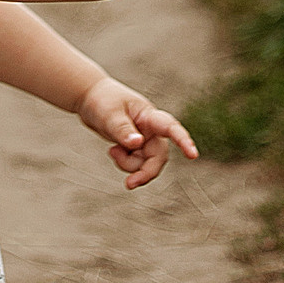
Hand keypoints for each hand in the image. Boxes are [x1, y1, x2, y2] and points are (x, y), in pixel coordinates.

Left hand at [74, 75, 197, 188]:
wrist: (90, 98)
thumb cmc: (101, 100)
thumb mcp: (108, 115)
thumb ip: (122, 130)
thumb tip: (137, 143)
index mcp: (149, 116)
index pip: (170, 128)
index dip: (183, 141)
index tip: (193, 155)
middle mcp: (151, 129)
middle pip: (158, 157)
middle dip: (145, 172)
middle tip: (129, 184)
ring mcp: (145, 139)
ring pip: (146, 163)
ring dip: (129, 165)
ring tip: (112, 151)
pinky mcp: (137, 147)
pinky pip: (136, 164)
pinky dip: (125, 163)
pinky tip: (114, 151)